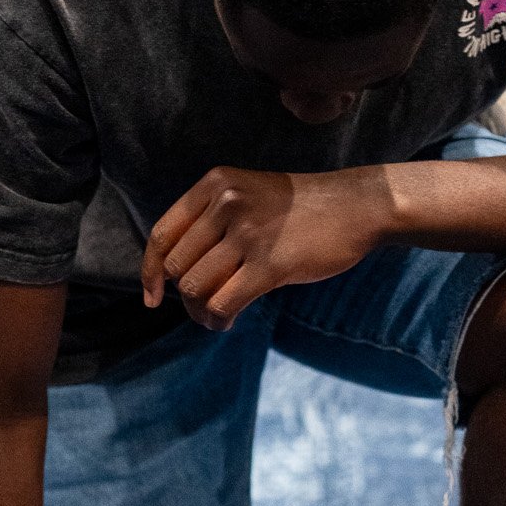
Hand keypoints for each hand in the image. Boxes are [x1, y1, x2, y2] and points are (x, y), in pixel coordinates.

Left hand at [141, 165, 386, 329]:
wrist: (355, 207)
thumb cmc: (300, 210)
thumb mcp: (247, 195)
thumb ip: (210, 221)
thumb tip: (173, 274)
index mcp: (214, 185)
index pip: (162, 235)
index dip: (150, 272)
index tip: (153, 297)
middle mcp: (225, 203)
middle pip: (176, 267)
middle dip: (184, 296)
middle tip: (206, 305)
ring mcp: (248, 232)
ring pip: (194, 288)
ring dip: (201, 312)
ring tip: (218, 314)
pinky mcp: (270, 263)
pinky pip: (222, 303)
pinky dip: (218, 320)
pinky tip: (229, 320)